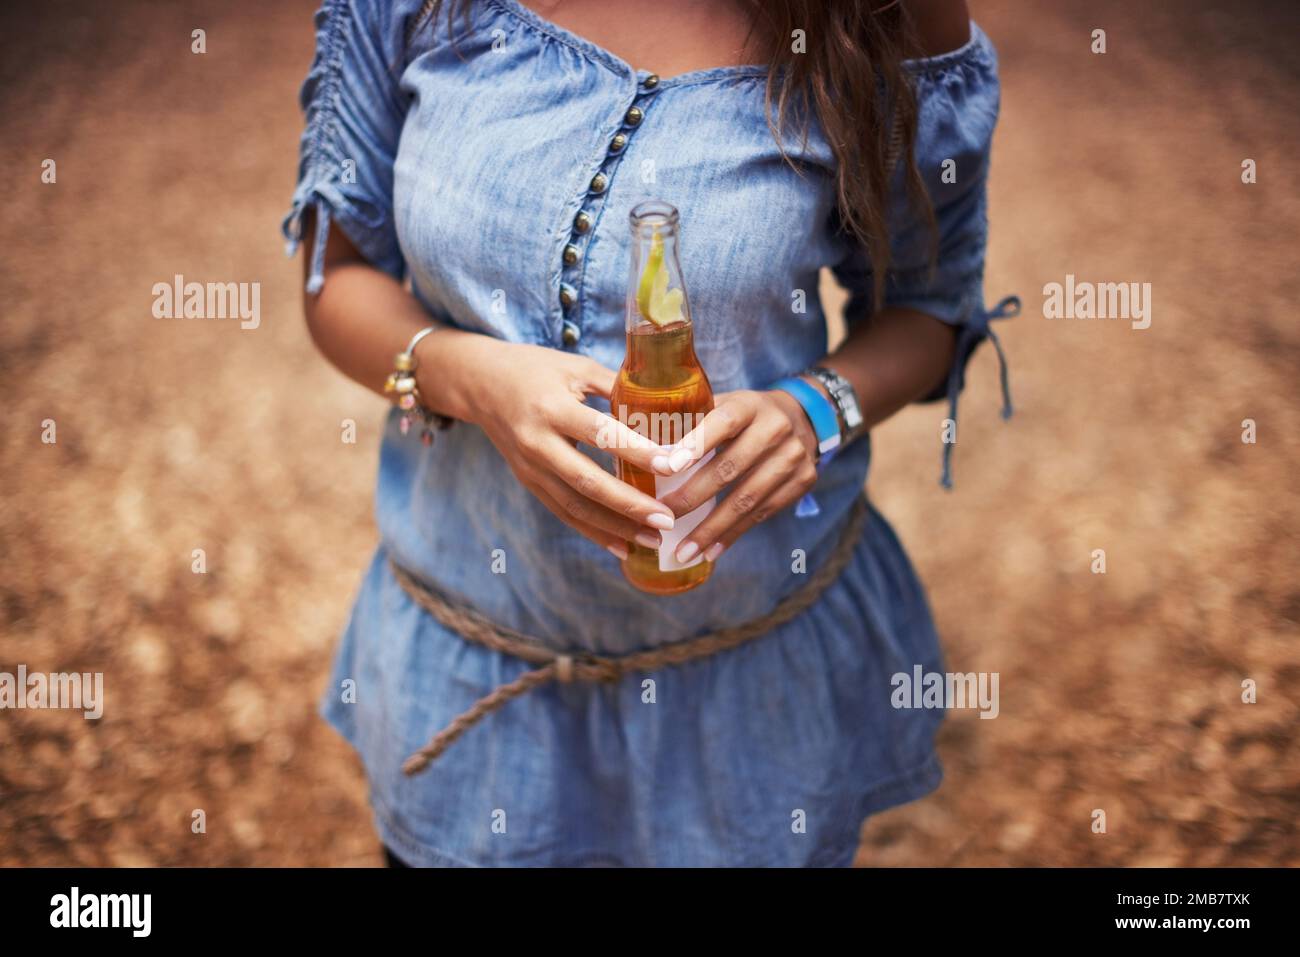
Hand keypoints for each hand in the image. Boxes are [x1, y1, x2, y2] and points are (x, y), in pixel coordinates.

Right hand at [437, 338, 676, 557]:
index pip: (601, 434)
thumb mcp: (576, 367)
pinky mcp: (529, 482)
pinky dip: (594, 532)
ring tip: (653, 540)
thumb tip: (665, 404)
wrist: (479, 384)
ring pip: (575, 507)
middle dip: (629, 505)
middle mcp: (538, 443)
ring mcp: (530, 468)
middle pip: (587, 482)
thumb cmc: (535, 369)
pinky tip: (623, 546)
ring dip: (615, 528)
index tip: (672, 465)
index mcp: (552, 408)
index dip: (637, 451)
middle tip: (666, 520)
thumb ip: (617, 386)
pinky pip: (563, 513)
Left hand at [656, 389, 820, 563]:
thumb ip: (689, 420)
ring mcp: (794, 457)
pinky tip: (711, 551)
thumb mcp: (723, 404)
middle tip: (661, 518)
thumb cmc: (744, 415)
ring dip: (712, 529)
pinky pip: (764, 514)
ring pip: (748, 499)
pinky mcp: (803, 481)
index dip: (695, 445)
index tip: (665, 469)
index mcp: (749, 405)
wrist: (802, 418)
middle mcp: (776, 429)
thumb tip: (637, 445)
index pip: (723, 422)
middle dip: (692, 497)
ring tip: (684, 551)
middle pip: (730, 468)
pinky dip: (734, 535)